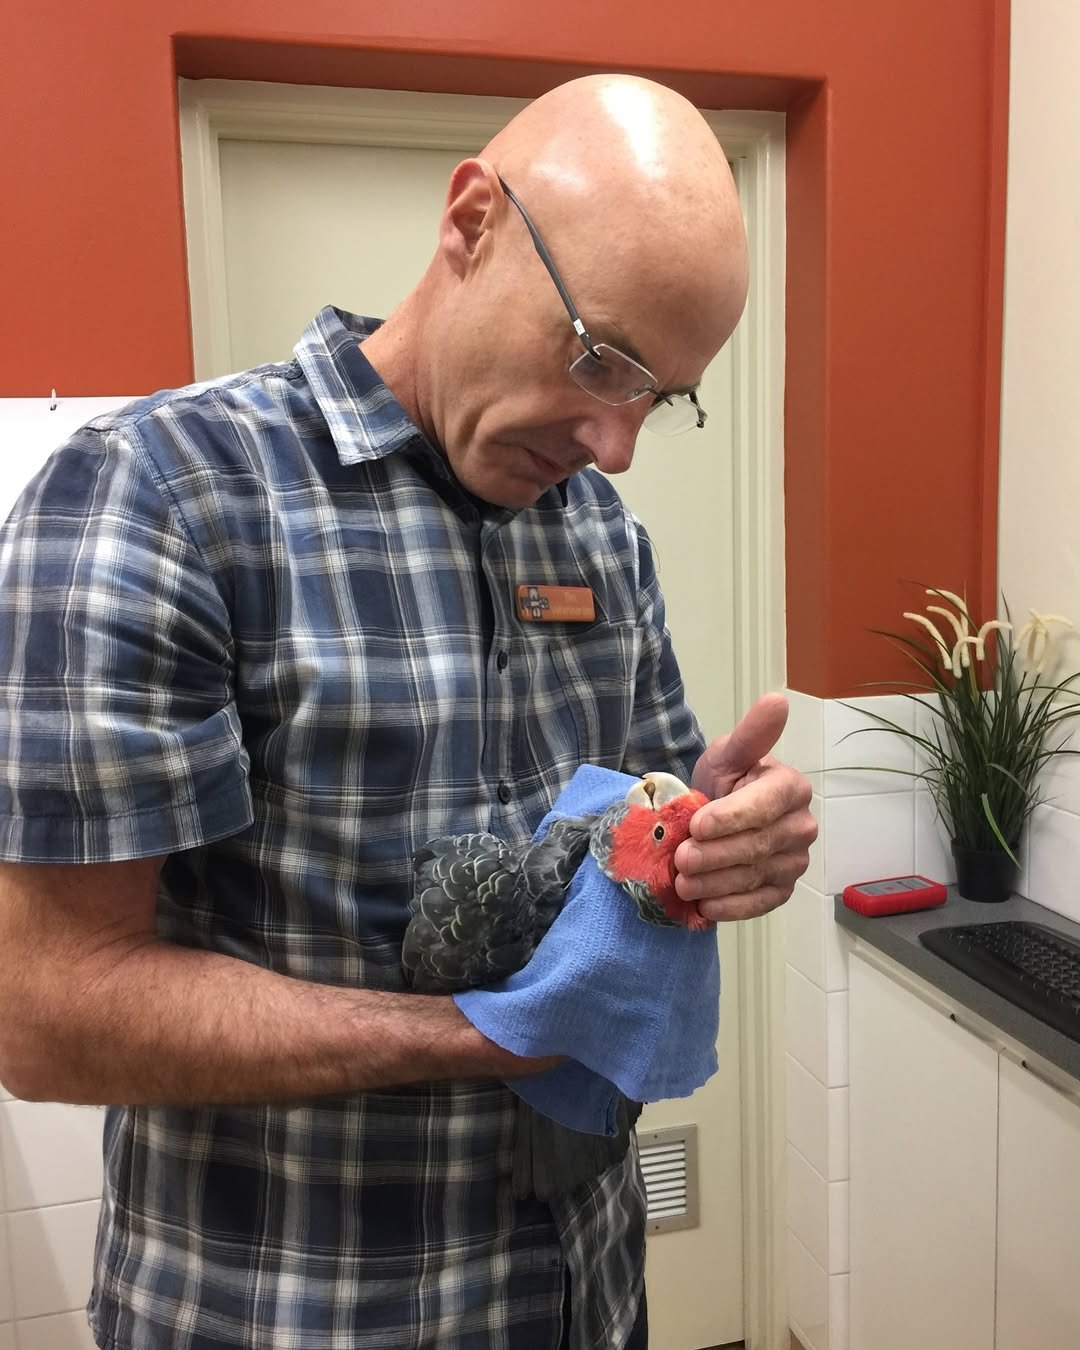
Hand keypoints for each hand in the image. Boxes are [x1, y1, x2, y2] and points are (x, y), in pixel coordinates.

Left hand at [674, 692, 816, 921]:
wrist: (716, 817)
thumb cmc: (724, 781)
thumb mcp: (729, 753)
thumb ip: (751, 733)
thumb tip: (777, 699)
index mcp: (791, 788)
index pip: (763, 807)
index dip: (730, 818)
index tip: (696, 825)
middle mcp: (801, 826)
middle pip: (757, 846)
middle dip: (714, 854)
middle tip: (680, 859)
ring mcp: (795, 862)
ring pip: (754, 877)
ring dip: (714, 883)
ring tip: (682, 882)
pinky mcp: (783, 890)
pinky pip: (760, 904)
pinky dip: (730, 907)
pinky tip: (704, 906)